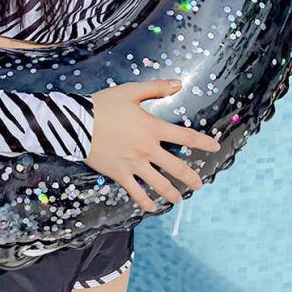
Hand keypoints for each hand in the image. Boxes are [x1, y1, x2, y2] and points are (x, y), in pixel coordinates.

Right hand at [85, 80, 220, 211]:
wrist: (76, 123)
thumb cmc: (103, 104)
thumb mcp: (130, 91)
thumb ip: (156, 88)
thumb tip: (178, 84)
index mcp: (153, 128)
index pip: (186, 137)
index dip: (204, 143)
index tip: (215, 147)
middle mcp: (147, 149)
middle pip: (177, 167)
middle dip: (191, 177)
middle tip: (200, 184)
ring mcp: (134, 164)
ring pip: (159, 184)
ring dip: (172, 193)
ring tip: (180, 199)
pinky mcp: (120, 174)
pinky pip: (136, 193)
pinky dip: (146, 202)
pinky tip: (152, 207)